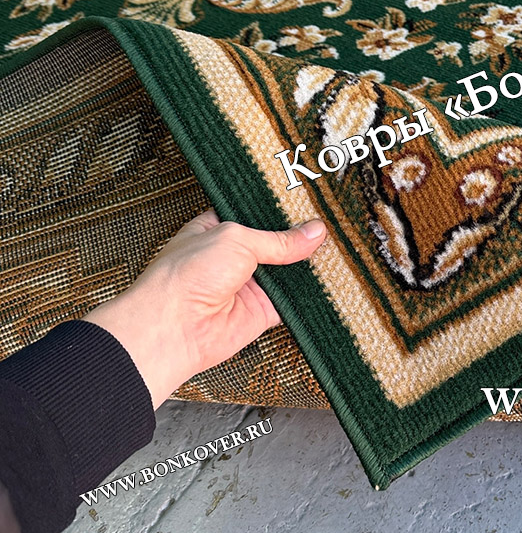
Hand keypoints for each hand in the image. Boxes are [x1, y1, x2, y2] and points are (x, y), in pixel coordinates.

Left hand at [85, 210, 326, 408]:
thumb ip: (278, 238)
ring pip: (288, 272)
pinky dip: (308, 294)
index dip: (282, 211)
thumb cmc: (184, 276)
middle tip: (330, 223)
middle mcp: (233, 258)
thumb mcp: (237, 239)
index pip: (258, 215)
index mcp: (219, 230)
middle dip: (300, 238)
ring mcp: (248, 285)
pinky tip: (328, 280)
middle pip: (276, 244)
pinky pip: (292, 301)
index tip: (312, 203)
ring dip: (307, 265)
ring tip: (337, 247)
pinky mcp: (261, 312)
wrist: (174, 328)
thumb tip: (313, 232)